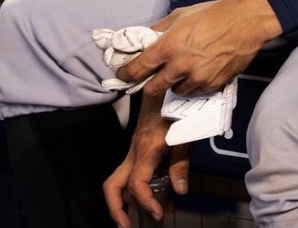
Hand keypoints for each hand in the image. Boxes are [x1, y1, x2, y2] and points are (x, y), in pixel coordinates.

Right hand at [103, 94, 190, 227]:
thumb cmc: (178, 106)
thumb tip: (180, 191)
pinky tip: (155, 194)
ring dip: (128, 202)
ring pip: (119, 180)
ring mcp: (134, 148)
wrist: (169, 84)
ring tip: (147, 216)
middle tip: (128, 227)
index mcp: (146, 149)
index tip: (158, 213)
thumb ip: (181, 163)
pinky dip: (137, 188)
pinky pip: (131, 171)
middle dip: (116, 209)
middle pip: (113, 184)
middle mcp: (135, 151)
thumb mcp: (185, 134)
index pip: (136, 184)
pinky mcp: (138, 146)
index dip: (144, 202)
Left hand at [117, 0, 281, 96]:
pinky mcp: (212, 85)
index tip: (123, 75)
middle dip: (150, 84)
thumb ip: (159, 30)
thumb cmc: (212, 14)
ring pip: (176, 91)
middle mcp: (180, 66)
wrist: (244, 21)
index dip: (126, 74)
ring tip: (184, 68)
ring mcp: (197, 78)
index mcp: (168, 46)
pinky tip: (200, 70)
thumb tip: (144, 40)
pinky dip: (194, 84)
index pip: (137, 69)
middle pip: (152, 88)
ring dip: (175, 83)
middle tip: (155, 76)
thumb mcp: (180, 15)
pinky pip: (196, 91)